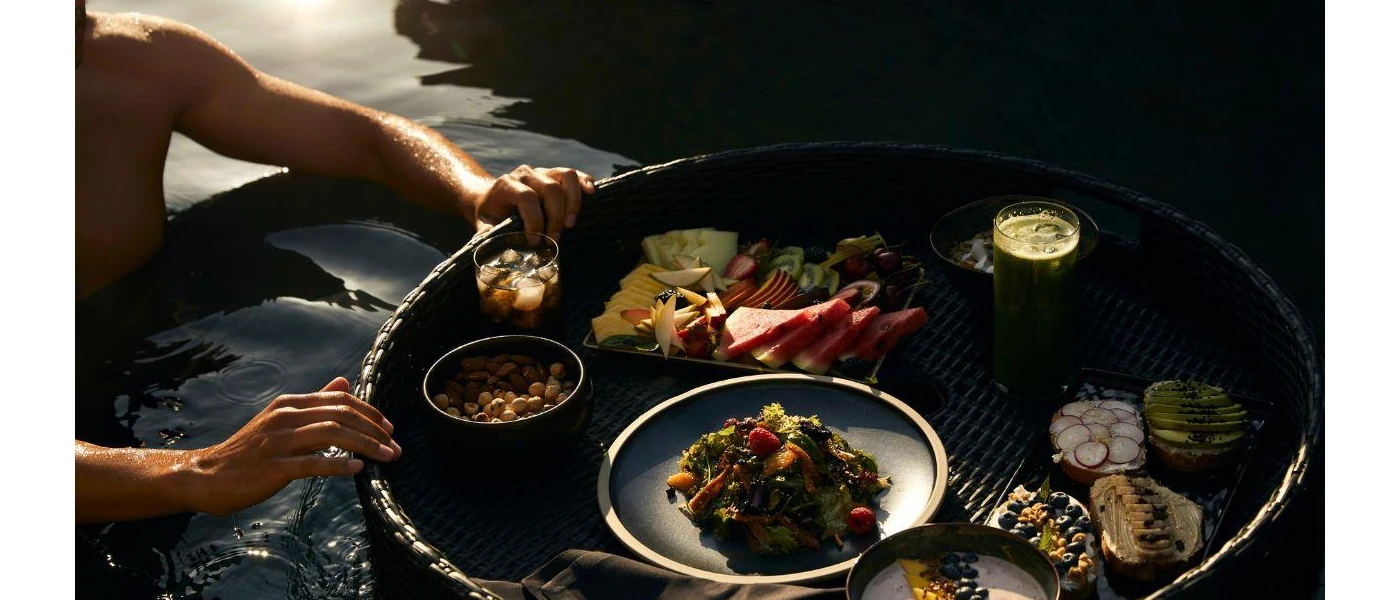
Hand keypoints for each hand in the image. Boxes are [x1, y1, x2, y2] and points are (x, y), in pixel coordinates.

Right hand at [186, 377, 400, 515]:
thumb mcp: (281, 420)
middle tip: (395, 446)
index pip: (341, 400)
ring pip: (332, 435)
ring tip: (387, 456)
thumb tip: (344, 382)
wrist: (206, 475)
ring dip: (366, 445)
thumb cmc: (249, 451)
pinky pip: (312, 463)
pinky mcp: (273, 466)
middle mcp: (285, 417)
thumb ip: (314, 402)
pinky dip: (338, 465)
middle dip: (375, 430)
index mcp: (290, 404)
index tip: (389, 428)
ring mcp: (278, 441)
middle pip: (342, 415)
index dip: (370, 412)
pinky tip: (358, 468)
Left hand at [472, 165, 595, 240]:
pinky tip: (591, 193)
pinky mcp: (555, 174)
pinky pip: (574, 174)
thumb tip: (489, 248)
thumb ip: (487, 234)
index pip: (526, 197)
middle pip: (550, 189)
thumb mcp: (484, 224)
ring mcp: (542, 172)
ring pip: (566, 176)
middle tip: (555, 240)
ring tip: (571, 224)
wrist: (492, 197)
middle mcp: (526, 174)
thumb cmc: (490, 213)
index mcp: (506, 185)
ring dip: (573, 202)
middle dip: (556, 217)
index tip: (535, 242)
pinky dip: (585, 182)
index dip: (534, 220)